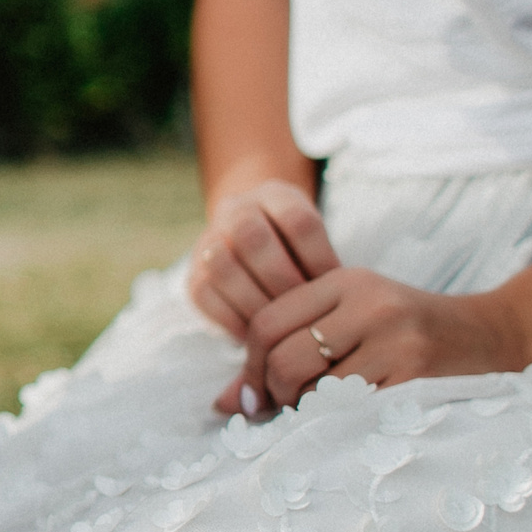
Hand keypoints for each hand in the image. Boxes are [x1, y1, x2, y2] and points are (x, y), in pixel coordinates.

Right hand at [187, 179, 339, 343]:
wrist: (251, 240)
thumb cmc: (297, 250)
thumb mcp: (314, 241)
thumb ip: (323, 263)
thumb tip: (340, 303)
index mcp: (274, 194)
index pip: (296, 219)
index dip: (318, 257)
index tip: (334, 288)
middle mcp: (235, 209)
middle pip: (251, 237)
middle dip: (282, 280)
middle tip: (303, 311)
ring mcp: (209, 240)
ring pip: (222, 265)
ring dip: (254, 300)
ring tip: (279, 327)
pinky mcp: (192, 272)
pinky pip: (203, 293)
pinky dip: (230, 318)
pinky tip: (255, 336)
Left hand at [227, 267, 530, 413]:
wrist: (492, 338)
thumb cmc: (409, 335)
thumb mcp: (351, 321)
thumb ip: (286, 350)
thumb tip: (223, 404)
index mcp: (344, 281)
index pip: (265, 323)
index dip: (248, 368)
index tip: (254, 396)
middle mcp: (368, 303)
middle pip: (284, 359)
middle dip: (275, 395)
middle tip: (288, 411)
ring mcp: (395, 338)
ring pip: (316, 390)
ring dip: (309, 413)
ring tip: (325, 412)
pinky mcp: (416, 374)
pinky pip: (353, 410)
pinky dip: (340, 424)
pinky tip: (353, 420)